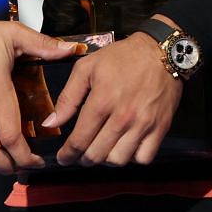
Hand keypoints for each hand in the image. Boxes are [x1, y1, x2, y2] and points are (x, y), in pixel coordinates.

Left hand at [46, 19, 184, 166]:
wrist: (161, 51)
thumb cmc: (122, 57)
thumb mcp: (87, 68)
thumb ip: (67, 98)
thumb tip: (51, 123)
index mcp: (102, 101)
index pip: (79, 140)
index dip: (68, 155)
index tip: (64, 158)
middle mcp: (123, 117)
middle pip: (97, 155)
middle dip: (83, 159)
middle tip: (80, 155)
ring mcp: (143, 124)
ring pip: (119, 160)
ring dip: (106, 160)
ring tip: (103, 149)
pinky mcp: (160, 128)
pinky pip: (144, 158)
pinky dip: (132, 158)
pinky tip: (125, 147)